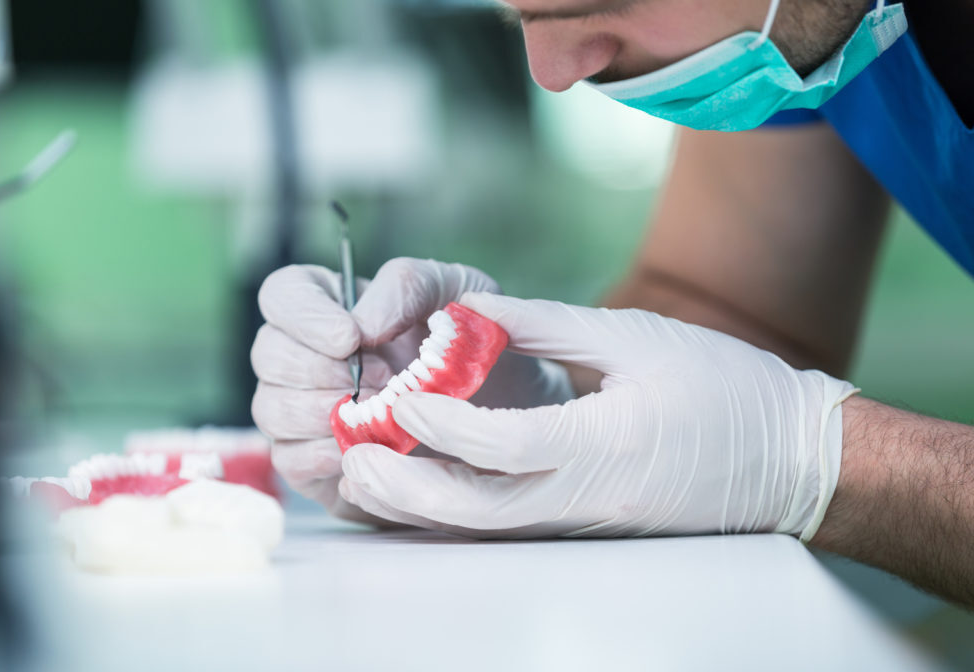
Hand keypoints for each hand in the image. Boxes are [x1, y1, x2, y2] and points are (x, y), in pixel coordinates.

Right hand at [251, 259, 573, 523]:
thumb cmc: (474, 349)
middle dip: (320, 370)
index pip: (282, 294)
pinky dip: (326, 454)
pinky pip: (290, 460)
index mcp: (333, 305)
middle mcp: (306, 355)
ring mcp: (302, 412)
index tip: (350, 338)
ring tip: (382, 416)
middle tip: (382, 383)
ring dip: (324, 412)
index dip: (304, 316)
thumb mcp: (457, 292)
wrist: (503, 418)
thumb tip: (362, 322)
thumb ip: (408, 286)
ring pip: (271, 408)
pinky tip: (369, 449)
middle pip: (268, 353)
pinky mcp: (313, 465)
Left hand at [338, 293, 857, 539]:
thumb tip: (469, 313)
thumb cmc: (724, 390)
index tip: (399, 393)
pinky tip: (420, 484)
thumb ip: (546, 326)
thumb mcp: (635, 338)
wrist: (790, 460)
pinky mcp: (585, 525)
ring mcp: (585, 522)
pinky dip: (454, 509)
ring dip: (419, 505)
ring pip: (483, 528)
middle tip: (351, 456)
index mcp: (605, 446)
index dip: (443, 421)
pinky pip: (505, 526)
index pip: (505, 444)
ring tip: (366, 471)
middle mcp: (587, 498)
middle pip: (476, 511)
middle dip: (405, 488)